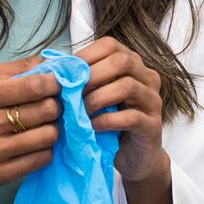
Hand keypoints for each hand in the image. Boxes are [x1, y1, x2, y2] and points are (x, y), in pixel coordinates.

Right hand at [0, 56, 62, 196]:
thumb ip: (18, 69)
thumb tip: (53, 62)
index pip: (33, 85)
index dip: (53, 84)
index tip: (55, 85)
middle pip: (46, 110)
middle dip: (56, 107)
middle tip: (51, 107)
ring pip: (48, 136)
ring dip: (53, 129)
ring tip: (44, 127)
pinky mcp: (1, 174)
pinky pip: (42, 159)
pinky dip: (46, 150)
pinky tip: (36, 145)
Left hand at [77, 37, 168, 182]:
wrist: (133, 158)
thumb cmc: (110, 124)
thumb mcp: (95, 97)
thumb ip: (81, 80)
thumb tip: (50, 67)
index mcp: (133, 65)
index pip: (111, 45)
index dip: (86, 56)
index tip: (66, 74)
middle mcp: (147, 78)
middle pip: (122, 61)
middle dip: (92, 75)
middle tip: (72, 93)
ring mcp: (153, 101)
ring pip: (127, 87)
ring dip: (97, 98)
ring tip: (80, 112)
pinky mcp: (153, 126)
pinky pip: (131, 117)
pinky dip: (107, 121)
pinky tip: (92, 127)